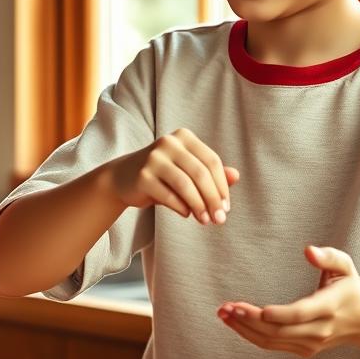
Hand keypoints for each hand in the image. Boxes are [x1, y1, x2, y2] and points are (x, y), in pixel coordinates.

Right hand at [103, 128, 239, 224]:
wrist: (123, 178)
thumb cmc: (163, 174)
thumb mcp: (187, 170)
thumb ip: (211, 172)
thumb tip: (236, 176)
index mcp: (184, 137)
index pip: (211, 161)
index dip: (222, 186)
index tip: (226, 207)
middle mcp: (168, 143)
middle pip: (200, 173)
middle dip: (213, 199)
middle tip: (220, 219)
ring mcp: (153, 158)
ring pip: (185, 184)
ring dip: (199, 206)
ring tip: (205, 221)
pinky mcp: (142, 176)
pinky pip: (168, 195)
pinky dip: (181, 207)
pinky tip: (187, 214)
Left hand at [217, 246, 359, 356]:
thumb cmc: (350, 289)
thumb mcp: (345, 266)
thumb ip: (329, 256)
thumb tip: (309, 251)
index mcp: (329, 307)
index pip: (301, 315)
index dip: (281, 315)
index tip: (260, 310)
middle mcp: (319, 330)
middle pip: (280, 331)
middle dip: (250, 321)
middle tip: (227, 308)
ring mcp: (310, 344)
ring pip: (272, 341)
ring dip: (244, 329)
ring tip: (223, 314)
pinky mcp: (302, 350)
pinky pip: (272, 345)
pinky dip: (250, 335)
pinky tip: (235, 323)